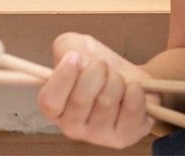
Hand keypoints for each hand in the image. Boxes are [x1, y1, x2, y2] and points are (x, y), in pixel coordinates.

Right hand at [36, 33, 153, 148]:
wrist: (128, 79)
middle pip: (80, 99)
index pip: (50, 101)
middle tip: (101, 65)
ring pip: (107, 102)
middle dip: (95, 71)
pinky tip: (131, 90)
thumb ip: (65, 47)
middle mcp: (73, 127)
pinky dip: (134, 91)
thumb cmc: (97, 68)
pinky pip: (131, 110)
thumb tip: (74, 58)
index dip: (62, 77)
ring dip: (116, 80)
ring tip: (117, 79)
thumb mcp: (74, 48)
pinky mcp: (125, 137)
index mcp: (55, 108)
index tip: (74, 56)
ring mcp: (99, 135)